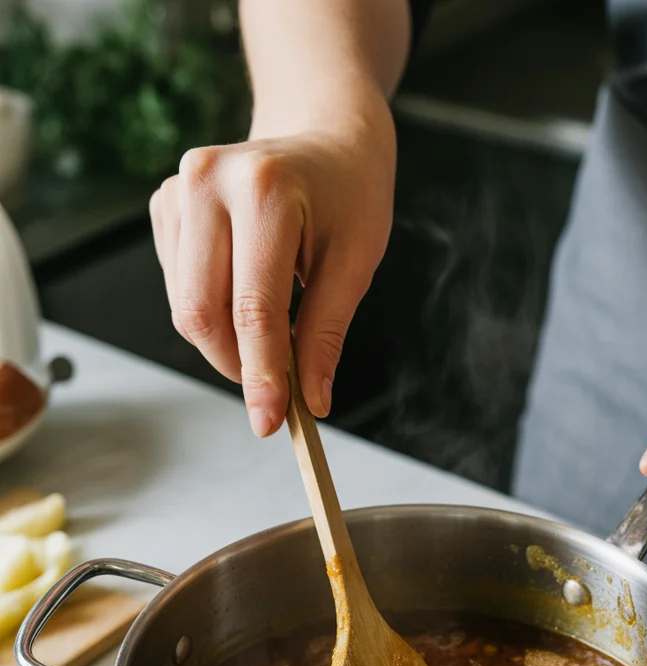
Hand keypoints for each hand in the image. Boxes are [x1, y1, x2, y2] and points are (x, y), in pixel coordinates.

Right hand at [149, 94, 395, 432]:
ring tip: (271, 332)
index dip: (261, 374)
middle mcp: (207, 182)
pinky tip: (246, 294)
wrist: (324, 135)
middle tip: (274, 391)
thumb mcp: (355, 263)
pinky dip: (213, 313)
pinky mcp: (165, 204)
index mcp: (264, 190)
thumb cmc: (349, 195)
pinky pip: (179, 288)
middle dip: (237, 364)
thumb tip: (311, 401)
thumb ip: (325, 334)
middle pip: (202, 311)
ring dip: (226, 342)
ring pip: (186, 307)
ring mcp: (177, 189)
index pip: (254, 307)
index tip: (270, 422)